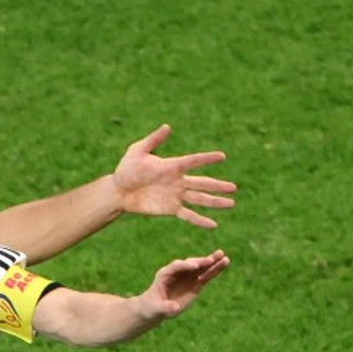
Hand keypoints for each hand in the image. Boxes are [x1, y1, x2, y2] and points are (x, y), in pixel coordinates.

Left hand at [113, 125, 236, 228]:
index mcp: (172, 166)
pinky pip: (188, 215)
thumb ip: (153, 140)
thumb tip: (167, 126)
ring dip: (215, 202)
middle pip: (202, 183)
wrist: (118, 191)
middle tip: (234, 187)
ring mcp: (175, 196)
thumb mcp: (137, 151)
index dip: (207, 159)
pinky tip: (213, 225)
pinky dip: (200, 220)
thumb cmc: (126, 169)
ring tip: (231, 203)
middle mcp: (178, 181)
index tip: (222, 156)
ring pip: (200, 199)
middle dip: (218, 186)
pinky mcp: (170, 209)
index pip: (194, 161)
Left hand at [139, 250, 229, 321]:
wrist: (157, 308)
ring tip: (223, 256)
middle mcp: (177, 272)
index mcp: (165, 274)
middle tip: (210, 260)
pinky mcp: (196, 283)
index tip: (195, 266)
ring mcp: (188, 276)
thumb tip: (176, 307)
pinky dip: (215, 270)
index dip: (185, 266)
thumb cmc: (154, 307)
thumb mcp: (158, 308)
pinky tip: (225, 262)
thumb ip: (166, 307)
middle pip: (190, 264)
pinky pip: (206, 275)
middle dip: (200, 262)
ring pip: (200, 267)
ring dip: (211, 262)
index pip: (175, 267)